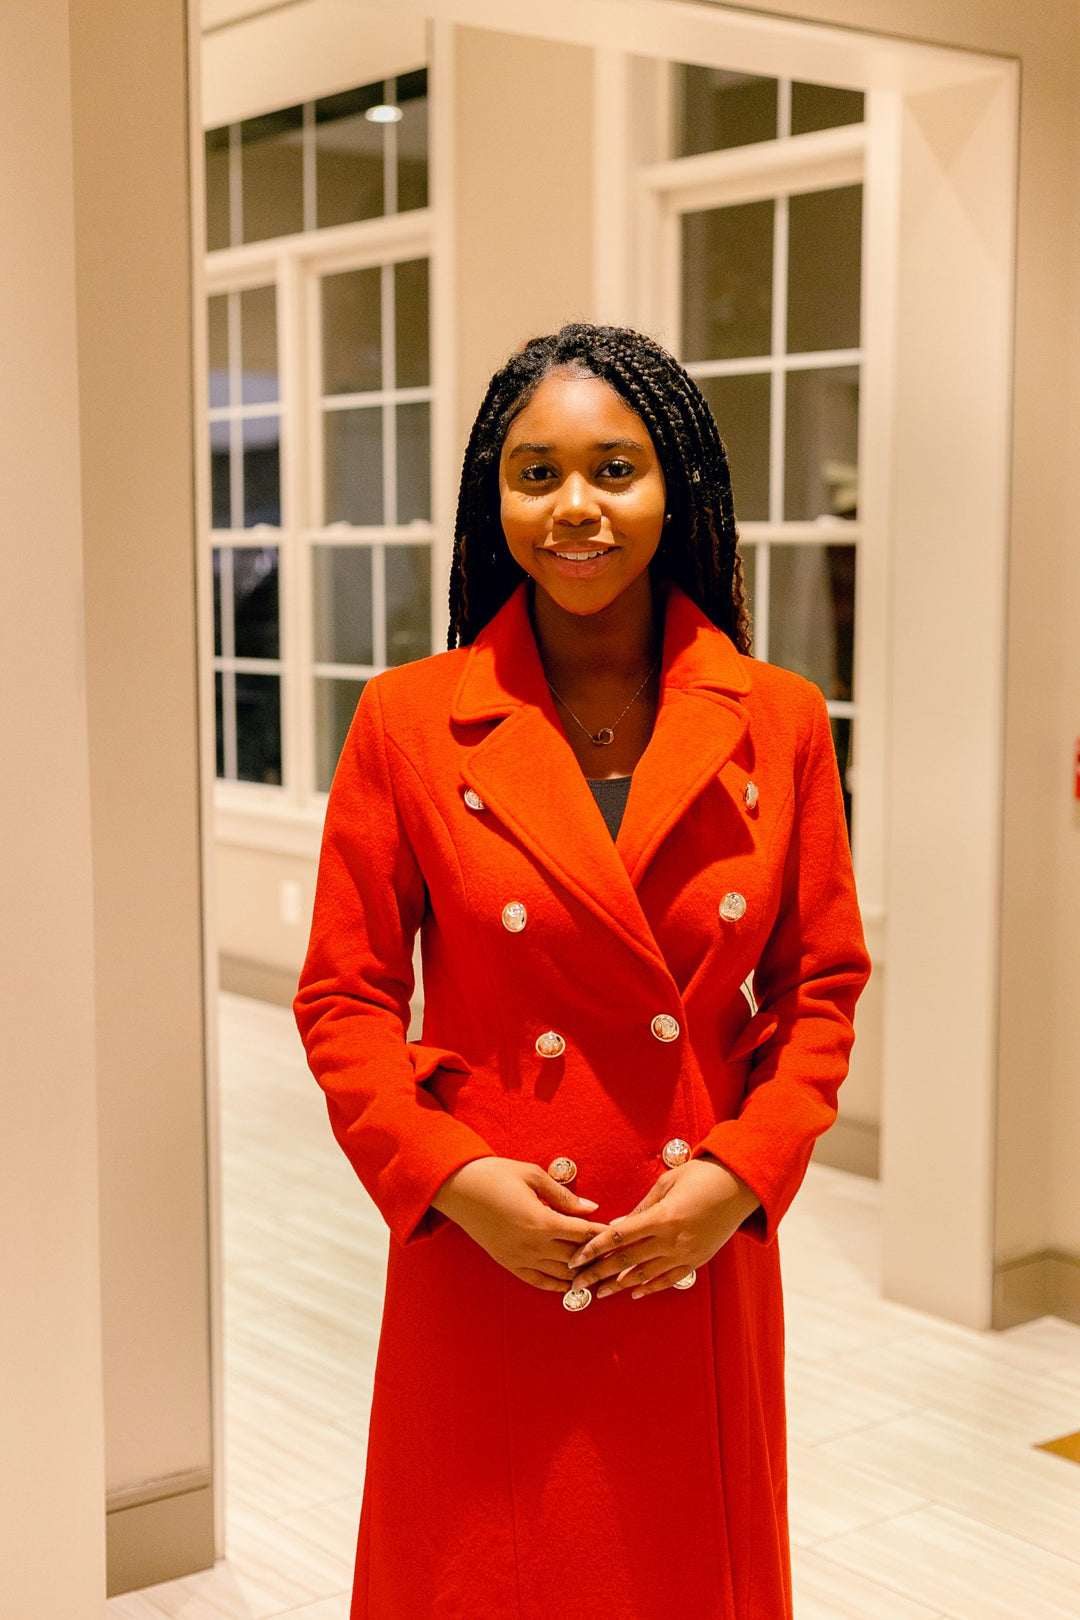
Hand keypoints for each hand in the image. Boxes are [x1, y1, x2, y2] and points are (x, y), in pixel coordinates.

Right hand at [430, 1157, 606, 1292]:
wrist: (459, 1188)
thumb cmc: (496, 1175)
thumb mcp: (533, 1176)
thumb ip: (564, 1196)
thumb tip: (592, 1209)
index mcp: (541, 1221)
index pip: (583, 1233)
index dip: (603, 1234)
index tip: (620, 1233)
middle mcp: (532, 1245)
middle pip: (576, 1257)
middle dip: (598, 1256)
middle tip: (617, 1255)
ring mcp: (519, 1258)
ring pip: (560, 1274)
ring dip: (581, 1274)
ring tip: (600, 1271)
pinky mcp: (508, 1263)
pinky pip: (538, 1281)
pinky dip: (557, 1285)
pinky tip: (571, 1283)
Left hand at [566, 1156, 759, 1299]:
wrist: (741, 1186)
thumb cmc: (700, 1176)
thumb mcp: (665, 1184)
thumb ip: (640, 1209)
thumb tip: (616, 1227)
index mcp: (661, 1218)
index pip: (618, 1238)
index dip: (594, 1250)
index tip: (575, 1260)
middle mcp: (672, 1241)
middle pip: (626, 1262)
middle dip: (598, 1274)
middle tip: (576, 1284)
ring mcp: (686, 1253)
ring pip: (646, 1275)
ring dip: (620, 1285)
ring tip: (599, 1293)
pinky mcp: (698, 1260)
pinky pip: (670, 1279)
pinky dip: (650, 1287)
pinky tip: (634, 1293)